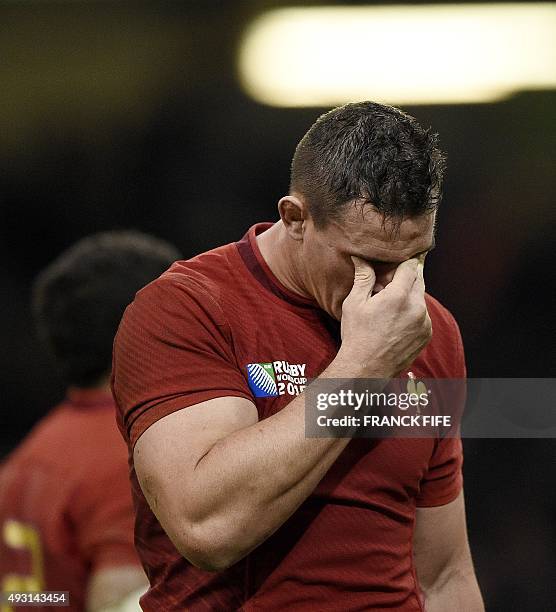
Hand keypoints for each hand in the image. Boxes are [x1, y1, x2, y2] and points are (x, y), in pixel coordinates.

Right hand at [338, 256, 431, 377]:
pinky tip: (395, 320)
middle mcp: (417, 307)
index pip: (410, 266)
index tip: (399, 258)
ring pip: (421, 298)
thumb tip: (361, 257)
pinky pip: (423, 314)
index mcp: (399, 296)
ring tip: (389, 305)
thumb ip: (363, 277)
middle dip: (406, 277)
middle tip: (389, 282)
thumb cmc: (357, 336)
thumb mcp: (354, 303)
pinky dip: (413, 311)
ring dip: (409, 295)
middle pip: (418, 279)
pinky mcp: (427, 334)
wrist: (367, 368)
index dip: (404, 260)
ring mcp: (424, 322)